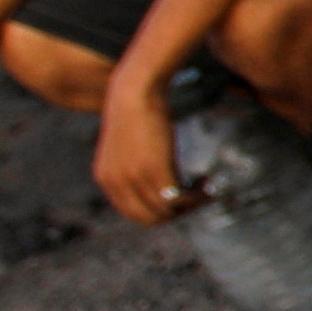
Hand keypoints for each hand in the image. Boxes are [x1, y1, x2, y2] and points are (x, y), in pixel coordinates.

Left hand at [92, 88, 190, 230]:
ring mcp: (134, 179)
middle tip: (194, 201)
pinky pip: (177, 199)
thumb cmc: (135, 112)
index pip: (133, 213)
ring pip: (165, 212)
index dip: (158, 212)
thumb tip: (158, 180)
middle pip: (149, 218)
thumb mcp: (127, 147)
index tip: (177, 202)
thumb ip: (133, 167)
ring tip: (204, 190)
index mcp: (106, 179)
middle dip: (174, 214)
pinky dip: (195, 197)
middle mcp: (116, 184)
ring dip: (189, 205)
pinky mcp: (154, 171)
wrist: (135, 92)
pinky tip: (205, 184)